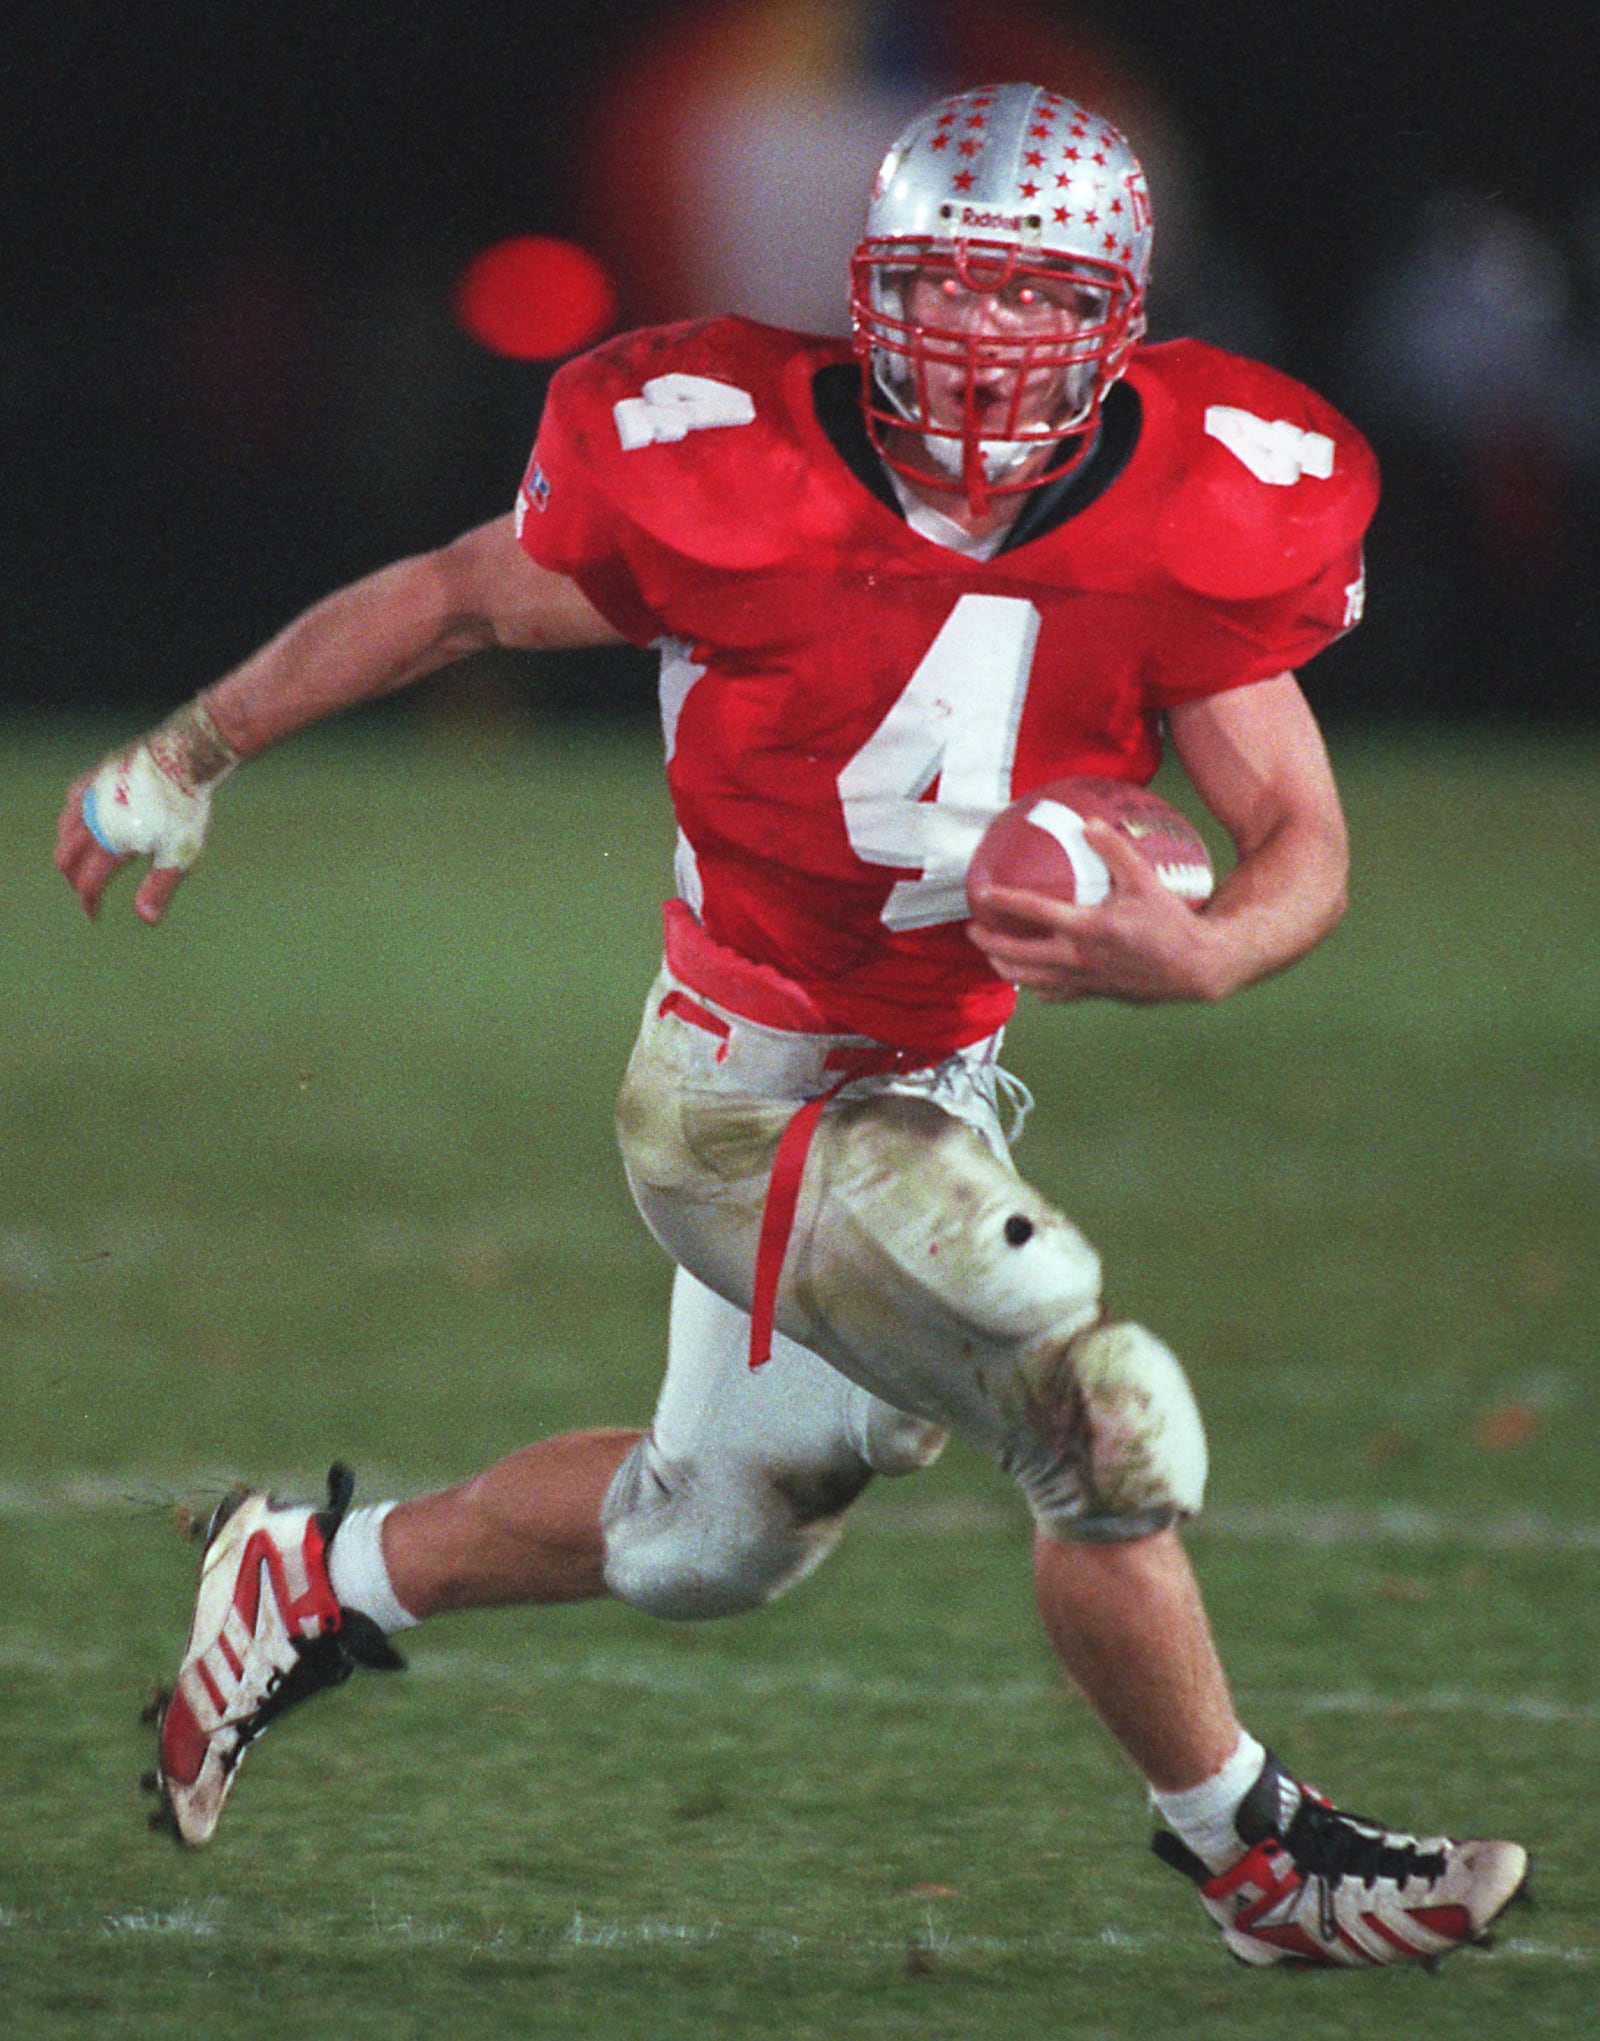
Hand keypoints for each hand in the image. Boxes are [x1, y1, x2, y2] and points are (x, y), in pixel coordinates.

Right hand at [55, 705, 237, 924]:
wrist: (185, 756)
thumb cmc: (186, 808)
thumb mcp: (179, 854)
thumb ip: (159, 887)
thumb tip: (146, 920)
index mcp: (111, 843)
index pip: (87, 883)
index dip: (89, 903)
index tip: (95, 914)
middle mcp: (92, 819)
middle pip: (66, 858)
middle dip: (74, 879)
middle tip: (86, 890)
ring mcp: (90, 795)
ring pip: (64, 829)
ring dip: (69, 850)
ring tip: (84, 861)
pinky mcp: (95, 775)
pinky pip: (72, 800)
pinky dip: (73, 818)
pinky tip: (86, 823)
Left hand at [966, 819, 1227, 1002]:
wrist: (1196, 968)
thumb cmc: (1172, 923)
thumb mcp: (1146, 879)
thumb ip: (1115, 850)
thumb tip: (1089, 822)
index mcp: (1088, 928)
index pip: (1035, 912)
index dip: (1005, 901)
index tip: (982, 893)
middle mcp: (1079, 958)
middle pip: (1020, 954)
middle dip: (990, 943)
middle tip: (972, 930)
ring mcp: (1084, 980)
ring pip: (1031, 980)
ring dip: (1006, 967)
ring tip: (991, 956)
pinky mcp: (1094, 993)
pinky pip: (1055, 994)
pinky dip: (1035, 987)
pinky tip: (1029, 981)